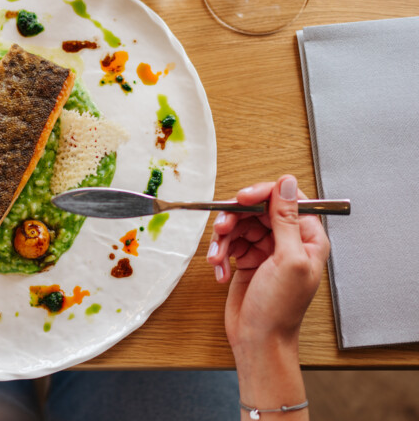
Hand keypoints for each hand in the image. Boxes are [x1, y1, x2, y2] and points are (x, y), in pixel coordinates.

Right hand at [207, 175, 329, 346]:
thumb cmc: (279, 309)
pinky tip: (220, 272)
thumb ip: (287, 219)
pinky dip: (220, 255)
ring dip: (222, 239)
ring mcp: (266, 250)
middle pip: (256, 210)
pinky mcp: (246, 259)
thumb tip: (286, 183)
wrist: (258, 341)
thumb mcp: (287, 260)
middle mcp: (287, 240)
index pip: (286, 198)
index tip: (241, 199)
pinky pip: (228, 243)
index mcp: (307, 237)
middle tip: (221, 229)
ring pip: (238, 225)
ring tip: (216, 257)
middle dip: (235, 219)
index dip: (262, 194)